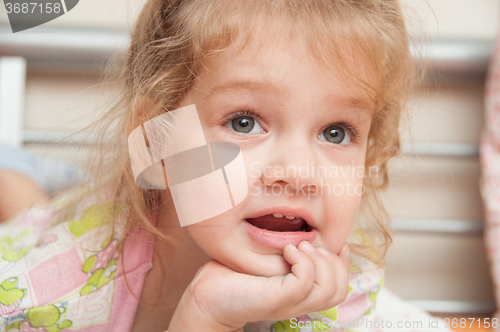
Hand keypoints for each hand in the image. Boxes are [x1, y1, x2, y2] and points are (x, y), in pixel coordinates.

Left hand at [168, 241, 349, 331]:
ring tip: (297, 246)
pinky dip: (303, 262)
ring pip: (328, 290)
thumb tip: (299, 234)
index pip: (337, 290)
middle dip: (334, 264)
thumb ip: (284, 252)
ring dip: (319, 261)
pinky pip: (305, 283)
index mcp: (299, 295)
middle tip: (307, 244)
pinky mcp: (276, 299)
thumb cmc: (231, 277)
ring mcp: (288, 303)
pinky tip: (287, 250)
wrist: (205, 297)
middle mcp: (297, 302)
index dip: (343, 267)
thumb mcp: (266, 261)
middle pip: (338, 292)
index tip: (338, 246)